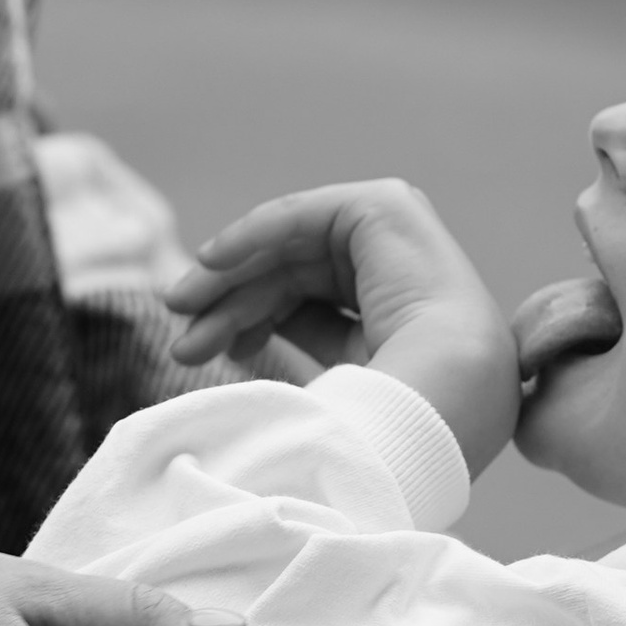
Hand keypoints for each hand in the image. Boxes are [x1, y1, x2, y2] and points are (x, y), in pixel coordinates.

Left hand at [166, 179, 519, 474]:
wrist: (443, 399)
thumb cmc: (392, 416)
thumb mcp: (331, 384)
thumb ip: (297, 351)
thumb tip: (236, 344)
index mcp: (397, 317)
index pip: (306, 306)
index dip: (250, 323)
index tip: (205, 355)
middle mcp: (397, 272)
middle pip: (290, 277)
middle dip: (230, 305)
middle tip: (183, 342)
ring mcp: (395, 236)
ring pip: (288, 250)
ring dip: (228, 278)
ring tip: (182, 310)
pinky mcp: (384, 208)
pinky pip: (299, 217)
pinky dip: (249, 236)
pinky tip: (210, 263)